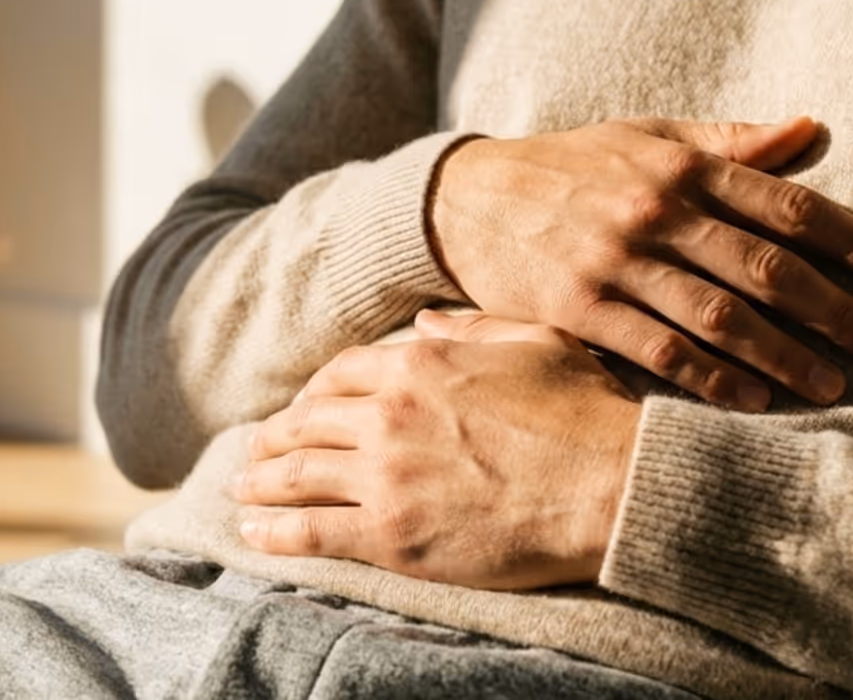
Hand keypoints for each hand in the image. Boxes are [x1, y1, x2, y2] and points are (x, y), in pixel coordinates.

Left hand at [235, 310, 637, 589]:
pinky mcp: (391, 533)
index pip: (340, 373)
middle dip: (275, 436)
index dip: (314, 392)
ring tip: (241, 487)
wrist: (611, 485)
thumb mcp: (535, 342)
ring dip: (260, 479)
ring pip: (296, 473)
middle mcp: (388, 414)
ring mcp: (385, 475)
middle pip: (307, 422)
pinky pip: (311, 530)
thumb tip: (425, 318)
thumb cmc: (587, 413)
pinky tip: (253, 531)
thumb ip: (473, 328)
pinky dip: (273, 530)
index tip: (304, 407)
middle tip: (256, 449)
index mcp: (419, 363)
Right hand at [429, 117, 852, 409]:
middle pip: (766, 268)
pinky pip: (659, 353)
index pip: (786, 203)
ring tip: (832, 387)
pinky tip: (753, 402)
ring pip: (720, 318)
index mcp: (683, 165)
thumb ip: (729, 141)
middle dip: (836, 312)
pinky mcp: (582, 310)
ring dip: (784, 357)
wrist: (466, 198)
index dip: (852, 240)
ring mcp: (618, 264)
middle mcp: (656, 212)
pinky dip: (712, 381)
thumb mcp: (647, 136)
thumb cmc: (572, 167)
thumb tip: (811, 128)